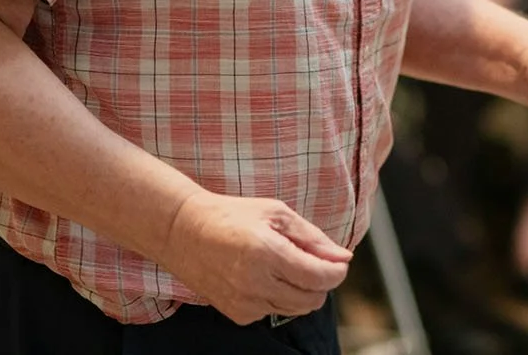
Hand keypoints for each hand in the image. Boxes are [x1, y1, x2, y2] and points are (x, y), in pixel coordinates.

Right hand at [157, 190, 351, 325]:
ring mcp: (244, 302)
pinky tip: (268, 277)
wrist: (184, 232)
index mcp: (267, 253)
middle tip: (316, 262)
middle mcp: (255, 283)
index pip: (319, 277)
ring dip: (303, 291)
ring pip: (295, 309)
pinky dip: (280, 298)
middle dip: (323, 282)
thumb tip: (343, 256)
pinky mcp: (236, 314)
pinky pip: (273, 312)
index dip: (337, 271)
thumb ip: (312, 237)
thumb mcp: (277, 213)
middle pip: (312, 299)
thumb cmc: (231, 216)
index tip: (340, 262)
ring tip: (290, 266)